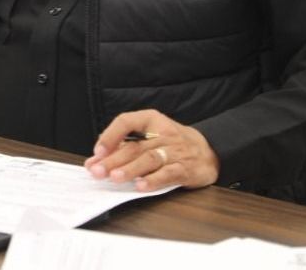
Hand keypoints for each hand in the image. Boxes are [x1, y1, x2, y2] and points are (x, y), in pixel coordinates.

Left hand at [84, 109, 218, 191]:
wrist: (210, 150)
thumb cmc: (172, 143)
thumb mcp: (150, 135)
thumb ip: (124, 145)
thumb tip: (96, 160)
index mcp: (151, 119)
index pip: (126, 121)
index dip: (110, 135)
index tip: (97, 151)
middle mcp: (163, 133)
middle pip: (134, 146)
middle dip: (113, 160)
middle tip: (96, 171)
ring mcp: (175, 151)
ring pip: (149, 159)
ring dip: (130, 169)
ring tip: (115, 178)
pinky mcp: (186, 168)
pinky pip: (168, 173)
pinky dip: (154, 180)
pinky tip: (141, 186)